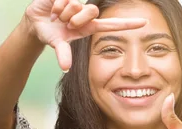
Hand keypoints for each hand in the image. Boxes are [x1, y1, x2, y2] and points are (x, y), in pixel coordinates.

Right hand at [23, 0, 145, 70]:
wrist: (36, 23)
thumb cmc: (52, 34)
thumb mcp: (57, 44)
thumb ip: (63, 54)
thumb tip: (65, 68)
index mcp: (90, 26)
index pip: (113, 25)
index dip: (128, 24)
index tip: (144, 23)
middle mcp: (87, 14)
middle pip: (91, 11)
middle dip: (76, 19)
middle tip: (67, 24)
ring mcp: (77, 3)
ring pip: (76, 5)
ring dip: (63, 13)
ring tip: (58, 17)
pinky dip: (56, 6)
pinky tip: (53, 9)